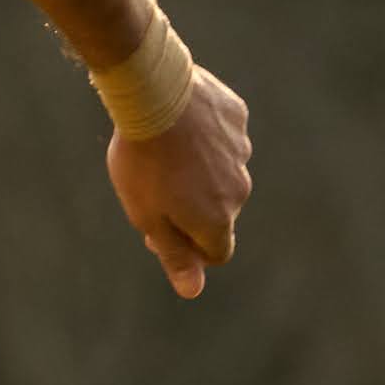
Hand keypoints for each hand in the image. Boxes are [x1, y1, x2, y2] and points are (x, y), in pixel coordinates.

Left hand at [105, 68, 251, 299]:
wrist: (153, 93)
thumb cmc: (143, 161)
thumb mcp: (148, 217)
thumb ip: (174, 255)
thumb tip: (192, 291)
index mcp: (217, 219)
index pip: (217, 252)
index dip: (190, 248)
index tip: (162, 232)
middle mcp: (238, 189)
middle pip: (219, 212)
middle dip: (193, 208)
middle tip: (155, 188)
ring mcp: (240, 151)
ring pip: (222, 171)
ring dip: (198, 171)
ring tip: (164, 152)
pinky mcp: (237, 118)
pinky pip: (223, 136)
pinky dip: (204, 136)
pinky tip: (178, 125)